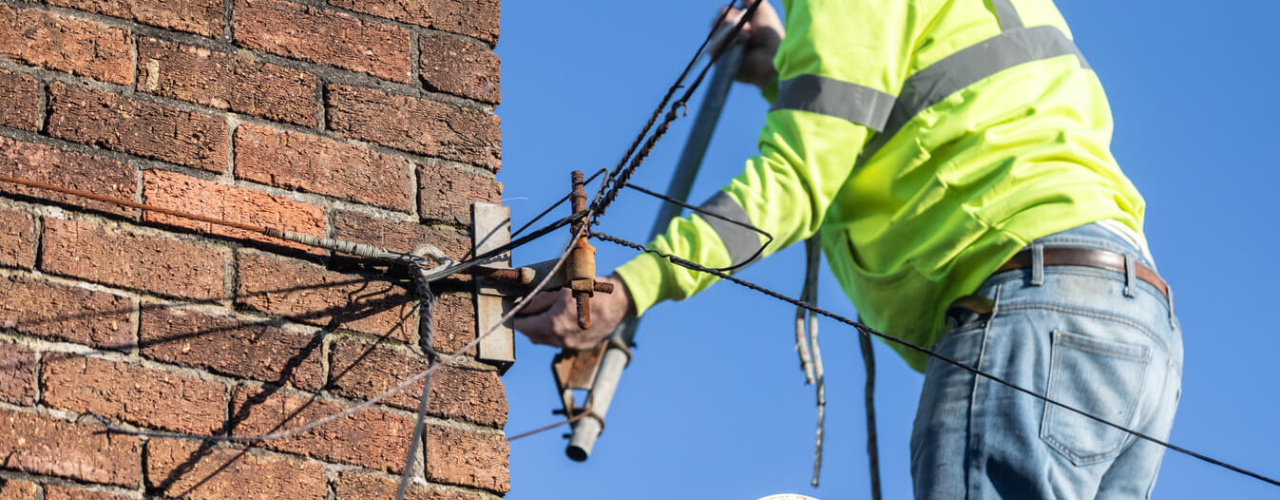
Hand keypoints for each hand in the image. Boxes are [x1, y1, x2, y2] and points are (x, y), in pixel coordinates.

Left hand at [514, 274, 634, 348]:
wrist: (618, 301)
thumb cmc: (590, 290)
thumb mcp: (560, 290)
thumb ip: (537, 300)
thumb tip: (520, 305)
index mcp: (553, 324)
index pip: (523, 326)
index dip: (515, 316)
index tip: (514, 308)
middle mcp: (561, 339)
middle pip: (532, 335)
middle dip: (526, 323)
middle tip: (526, 310)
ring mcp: (571, 345)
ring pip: (545, 340)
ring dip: (539, 329)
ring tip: (543, 314)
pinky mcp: (580, 346)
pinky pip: (559, 342)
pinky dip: (554, 333)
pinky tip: (560, 320)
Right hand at [716, 1, 783, 90]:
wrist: (772, 56)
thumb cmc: (771, 36)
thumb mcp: (763, 11)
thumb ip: (752, 0)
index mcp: (737, 25)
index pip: (723, 14)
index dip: (730, 13)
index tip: (745, 15)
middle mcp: (729, 37)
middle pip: (716, 22)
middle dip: (731, 21)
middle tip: (749, 30)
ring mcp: (724, 50)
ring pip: (715, 33)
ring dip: (731, 32)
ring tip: (748, 39)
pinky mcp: (720, 62)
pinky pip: (713, 48)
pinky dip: (725, 43)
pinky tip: (738, 45)